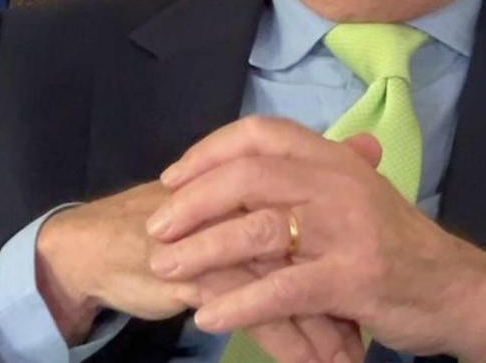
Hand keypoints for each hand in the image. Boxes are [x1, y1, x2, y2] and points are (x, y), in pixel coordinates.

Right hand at [37, 181, 366, 361]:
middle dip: (342, 298)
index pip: (320, 214)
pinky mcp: (200, 270)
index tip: (381, 294)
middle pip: (310, 249)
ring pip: (286, 285)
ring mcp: (223, 235)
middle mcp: (244, 201)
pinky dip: (284, 341)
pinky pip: (252, 311)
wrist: (104, 244)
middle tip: (369, 337)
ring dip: (319, 329)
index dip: (351, 252)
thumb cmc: (180, 222)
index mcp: (262, 176)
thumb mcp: (244, 202)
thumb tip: (369, 144)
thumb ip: (310, 177)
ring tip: (345, 361)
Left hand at [146, 117, 485, 360]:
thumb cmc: (398, 244)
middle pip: (247, 176)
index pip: (261, 133)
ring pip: (257, 231)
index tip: (173, 177)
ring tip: (167, 270)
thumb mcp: (355, 194)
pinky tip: (209, 317)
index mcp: (335, 158)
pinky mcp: (354, 279)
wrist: (458, 289)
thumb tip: (241, 167)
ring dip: (202, 251)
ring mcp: (348, 230)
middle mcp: (340, 183)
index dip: (209, 151)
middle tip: (157, 228)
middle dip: (192, 202)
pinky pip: (282, 289)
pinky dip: (239, 303)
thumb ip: (307, 178)